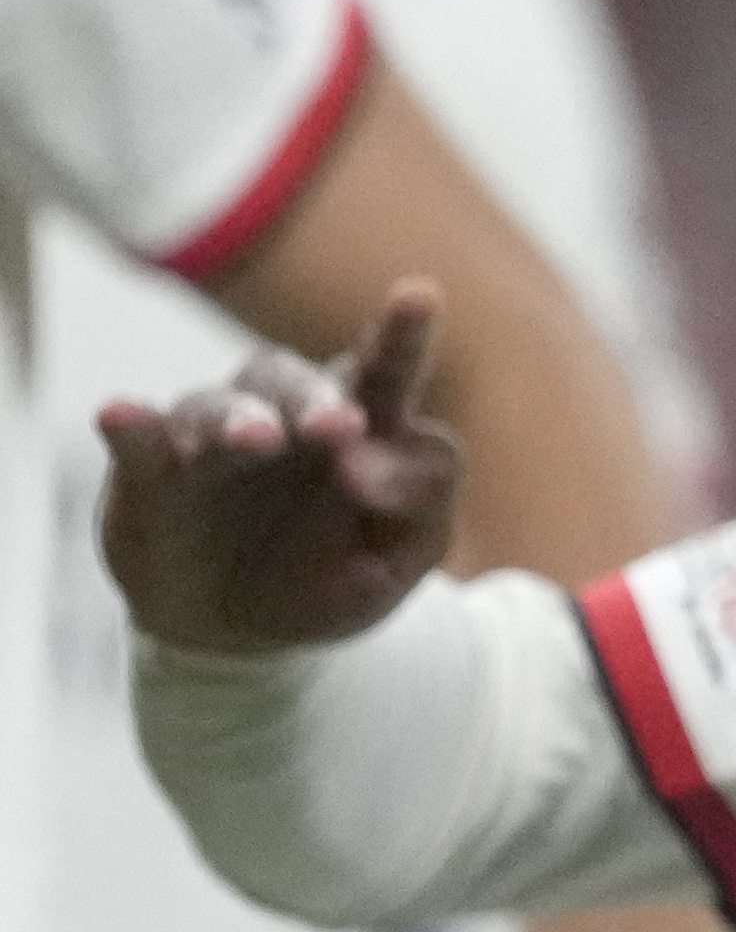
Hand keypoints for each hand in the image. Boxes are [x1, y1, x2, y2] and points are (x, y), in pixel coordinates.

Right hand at [95, 291, 461, 650]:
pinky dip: (129, 426)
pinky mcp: (149, 473)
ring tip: (258, 438)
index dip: (401, 334)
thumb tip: (370, 467)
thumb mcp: (402, 554)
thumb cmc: (337, 579)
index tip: (419, 295)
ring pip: (218, 406)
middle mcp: (281, 416)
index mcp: (359, 429)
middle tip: (338, 423)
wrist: (250, 636)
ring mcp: (212, 439)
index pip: (384, 373)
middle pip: (294, 380)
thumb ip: (420, 502)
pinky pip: (136, 441)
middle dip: (314, 396)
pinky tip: (119, 414)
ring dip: (238, 418)